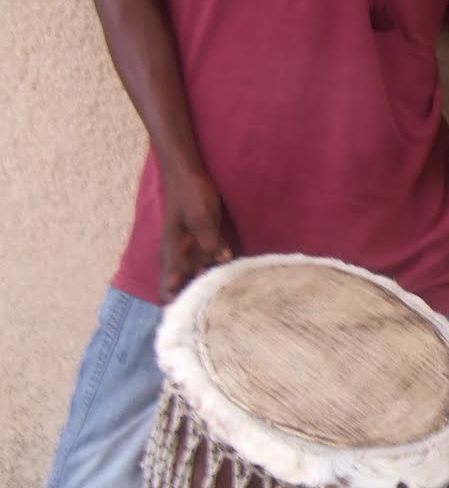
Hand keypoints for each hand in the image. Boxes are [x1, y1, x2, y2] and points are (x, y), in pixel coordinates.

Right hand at [159, 167, 231, 301]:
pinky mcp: (207, 244)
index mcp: (172, 255)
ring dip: (215, 288)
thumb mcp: (200, 216)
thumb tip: (221, 262)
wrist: (188, 172)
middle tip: (225, 309)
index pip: (167, 291)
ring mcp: (194, 252)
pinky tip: (242, 276)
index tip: (197, 314)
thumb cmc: (190, 193)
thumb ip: (208, 241)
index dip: (178, 306)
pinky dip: (224, 271)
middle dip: (201, 302)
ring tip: (236, 298)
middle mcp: (181, 259)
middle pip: (187, 291)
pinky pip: (215, 264)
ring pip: (202, 279)